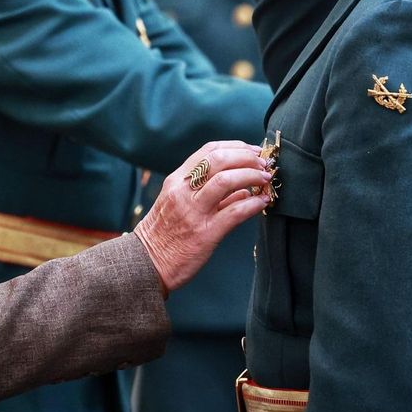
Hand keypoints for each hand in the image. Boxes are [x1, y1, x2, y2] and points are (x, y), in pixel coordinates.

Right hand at [133, 141, 271, 290]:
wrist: (147, 265)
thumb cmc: (165, 234)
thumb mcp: (179, 204)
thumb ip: (209, 192)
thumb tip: (245, 188)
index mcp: (177, 181)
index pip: (209, 150)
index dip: (236, 146)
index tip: (253, 151)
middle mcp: (183, 192)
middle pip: (218, 159)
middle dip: (246, 157)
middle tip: (263, 164)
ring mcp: (193, 212)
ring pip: (226, 180)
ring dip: (252, 175)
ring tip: (265, 180)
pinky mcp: (205, 234)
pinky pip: (234, 212)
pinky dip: (253, 204)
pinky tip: (262, 203)